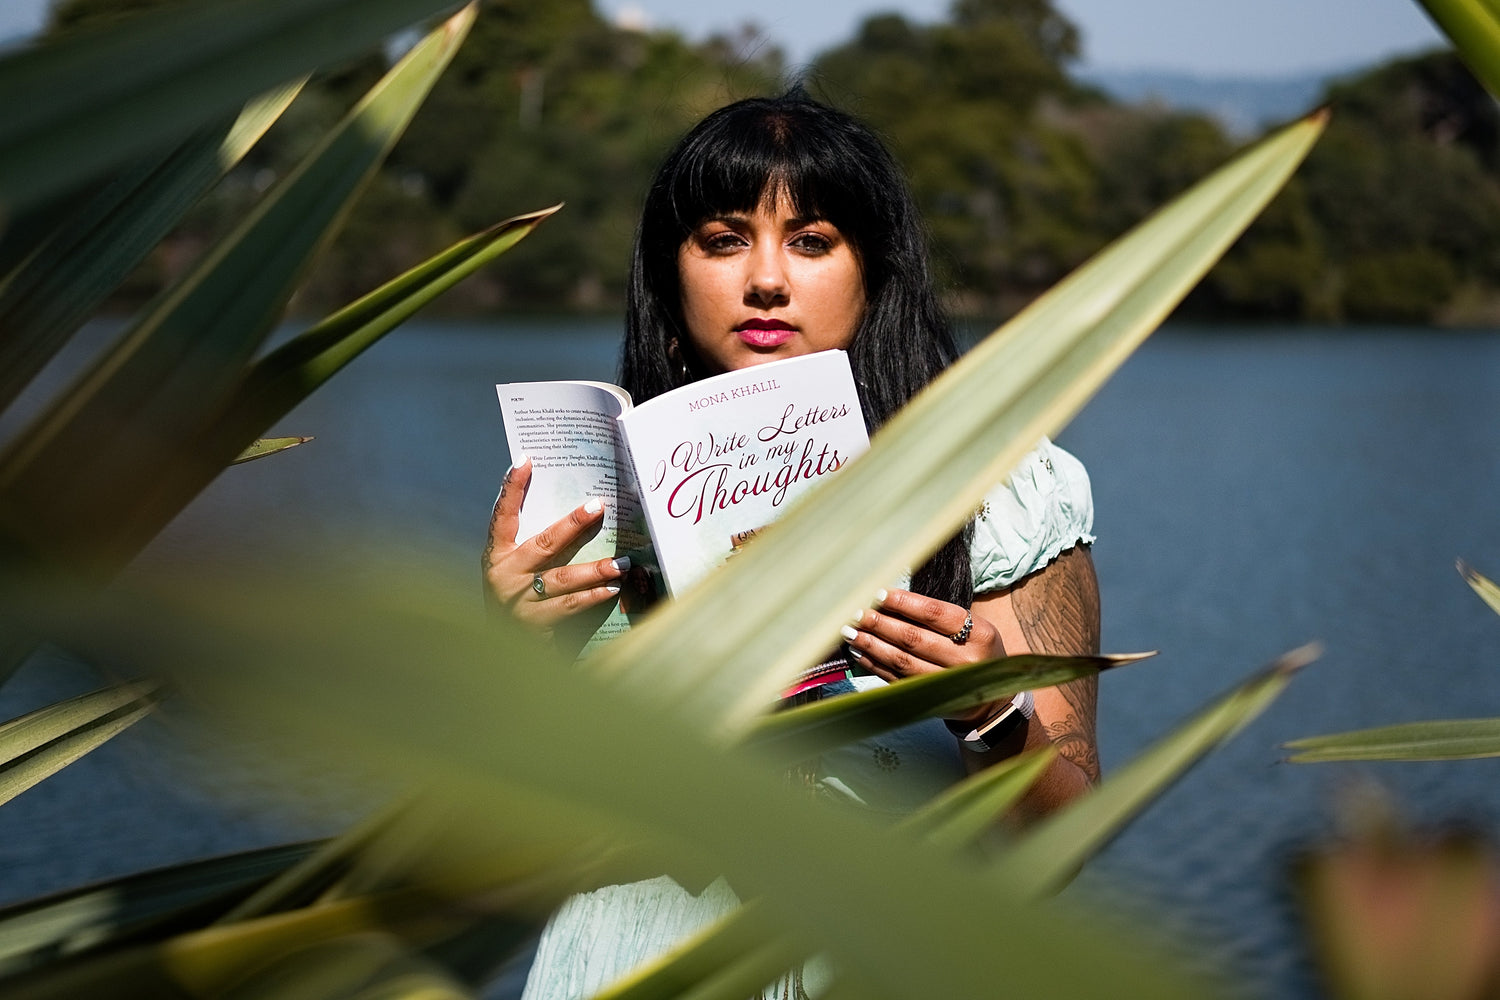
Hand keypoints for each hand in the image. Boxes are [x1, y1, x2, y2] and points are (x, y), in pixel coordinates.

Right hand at [482, 455, 628, 637]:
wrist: (499, 651)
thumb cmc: (516, 599)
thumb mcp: (515, 571)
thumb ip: (535, 547)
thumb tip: (576, 516)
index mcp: (497, 555)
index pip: (502, 515)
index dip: (512, 488)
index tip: (525, 460)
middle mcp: (504, 576)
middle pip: (544, 544)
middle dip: (572, 524)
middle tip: (598, 506)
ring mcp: (518, 601)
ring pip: (562, 579)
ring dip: (595, 569)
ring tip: (621, 561)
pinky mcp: (534, 625)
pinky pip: (569, 606)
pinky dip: (593, 597)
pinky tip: (612, 589)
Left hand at [839, 588, 1005, 721]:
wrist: (992, 699)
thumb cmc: (976, 651)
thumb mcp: (973, 628)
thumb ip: (938, 617)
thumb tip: (888, 601)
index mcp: (979, 634)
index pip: (934, 613)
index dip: (903, 602)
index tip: (878, 593)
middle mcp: (964, 660)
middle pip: (913, 638)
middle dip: (880, 624)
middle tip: (856, 613)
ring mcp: (948, 683)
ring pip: (902, 661)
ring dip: (872, 645)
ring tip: (851, 632)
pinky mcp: (931, 699)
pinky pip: (896, 680)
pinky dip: (875, 665)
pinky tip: (859, 652)